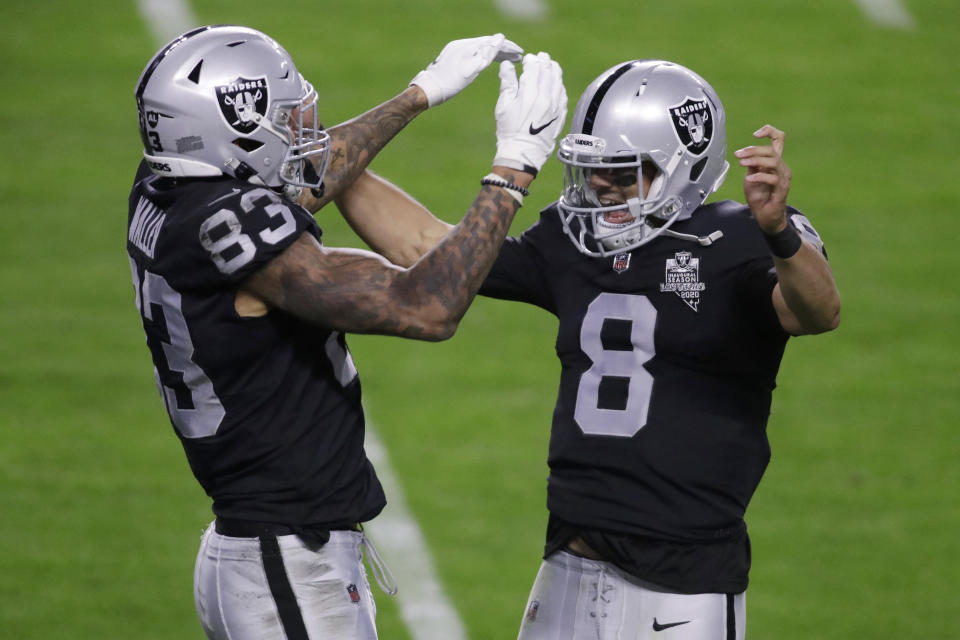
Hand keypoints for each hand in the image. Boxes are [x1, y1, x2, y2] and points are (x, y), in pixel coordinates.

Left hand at [410, 34, 522, 107]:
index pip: (492, 41)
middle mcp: (461, 45)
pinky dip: (484, 57)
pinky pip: (473, 54)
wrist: (428, 90)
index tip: (520, 52)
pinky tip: (489, 62)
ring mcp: (456, 51)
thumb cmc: (450, 83)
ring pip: (480, 49)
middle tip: (518, 57)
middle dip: (503, 49)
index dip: (507, 46)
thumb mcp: (472, 70)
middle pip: (487, 44)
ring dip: (495, 54)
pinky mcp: (453, 58)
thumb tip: (500, 38)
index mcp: (467, 46)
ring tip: (508, 60)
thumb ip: (487, 54)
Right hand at [493, 52, 567, 175]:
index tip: (528, 59)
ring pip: (558, 82)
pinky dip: (560, 86)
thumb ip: (507, 83)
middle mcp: (546, 97)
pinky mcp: (561, 115)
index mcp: (530, 93)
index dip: (531, 60)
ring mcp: (556, 106)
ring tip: (551, 66)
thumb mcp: (503, 106)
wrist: (523, 153)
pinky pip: (563, 95)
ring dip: (555, 71)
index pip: (534, 68)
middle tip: (542, 57)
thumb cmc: (509, 130)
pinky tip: (556, 85)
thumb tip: (507, 65)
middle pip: (548, 72)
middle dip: (544, 62)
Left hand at [735, 124, 792, 232]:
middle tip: (738, 155)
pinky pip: (773, 178)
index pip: (778, 139)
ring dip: (755, 160)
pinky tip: (749, 179)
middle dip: (753, 150)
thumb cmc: (760, 197)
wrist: (765, 216)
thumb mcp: (751, 176)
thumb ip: (751, 165)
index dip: (769, 132)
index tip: (755, 134)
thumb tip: (745, 154)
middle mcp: (781, 167)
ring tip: (742, 163)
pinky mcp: (782, 189)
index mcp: (775, 161)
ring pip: (773, 161)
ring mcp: (783, 178)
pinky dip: (759, 176)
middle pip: (772, 150)